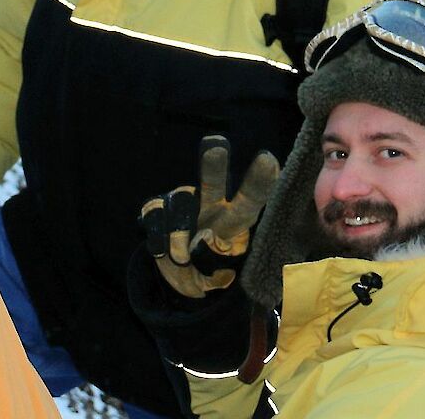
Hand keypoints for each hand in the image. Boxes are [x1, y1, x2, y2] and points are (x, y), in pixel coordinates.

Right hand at [138, 136, 280, 297]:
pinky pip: (155, 213)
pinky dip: (158, 236)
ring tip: (181, 258)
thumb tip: (206, 238)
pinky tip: (162, 251)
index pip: (251, 199)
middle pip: (214, 182)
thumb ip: (216, 270)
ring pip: (180, 203)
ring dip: (178, 235)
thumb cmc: (205, 272)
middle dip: (215, 165)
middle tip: (217, 144)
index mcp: (235, 221)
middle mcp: (210, 205)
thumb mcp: (217, 279)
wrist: (176, 275)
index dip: (259, 182)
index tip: (268, 161)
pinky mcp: (158, 207)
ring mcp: (183, 202)